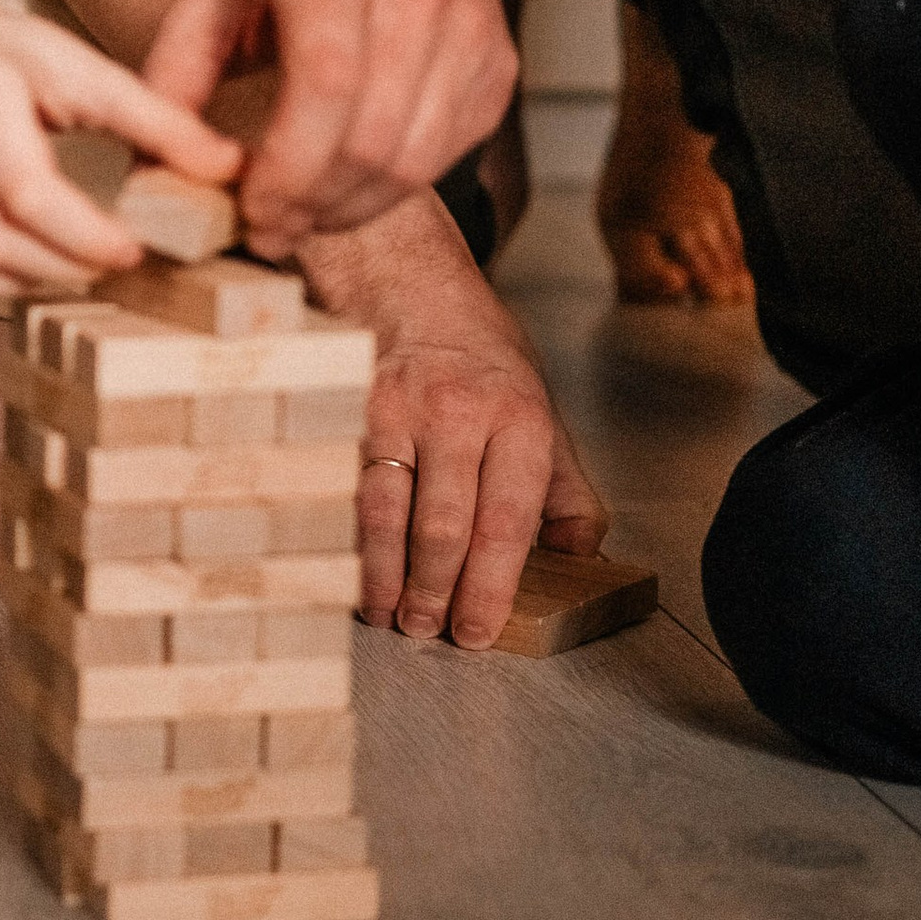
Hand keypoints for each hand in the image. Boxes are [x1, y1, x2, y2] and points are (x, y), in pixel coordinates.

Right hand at [0, 0, 239, 304]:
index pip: (29, 191)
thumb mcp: (78, 65)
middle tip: (105, 269)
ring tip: (61, 272)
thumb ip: (154, 118)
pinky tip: (2, 274)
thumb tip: (229, 170)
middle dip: (61, 269)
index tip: (131, 251)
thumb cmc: (5, 58)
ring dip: (15, 287)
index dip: (86, 236)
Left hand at [145, 0, 518, 252]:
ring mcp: (468, 32)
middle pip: (371, 138)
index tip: (251, 210)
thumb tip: (150, 168)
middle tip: (267, 230)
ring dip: (348, 209)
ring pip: (412, 163)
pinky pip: (442, 159)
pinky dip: (388, 191)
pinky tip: (346, 186)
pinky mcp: (497, 70)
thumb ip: (175, 75)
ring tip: (301, 215)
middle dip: (311, 204)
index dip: (288, 166)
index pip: (325, 83)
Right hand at [305, 198, 605, 645]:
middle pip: (443, 525)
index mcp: (520, 419)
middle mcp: (459, 412)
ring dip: (382, 574)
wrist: (412, 288)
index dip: (489, 587)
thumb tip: (578, 559)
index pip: (507, 521)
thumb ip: (565, 492)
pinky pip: (342, 486)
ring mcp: (397, 408)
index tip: (475, 631)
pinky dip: (343, 535)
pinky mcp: (346, 407)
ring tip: (386, 614)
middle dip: (434, 591)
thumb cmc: (483, 363)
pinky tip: (343, 567)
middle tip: (427, 630)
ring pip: (384, 511)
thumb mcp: (544, 415)